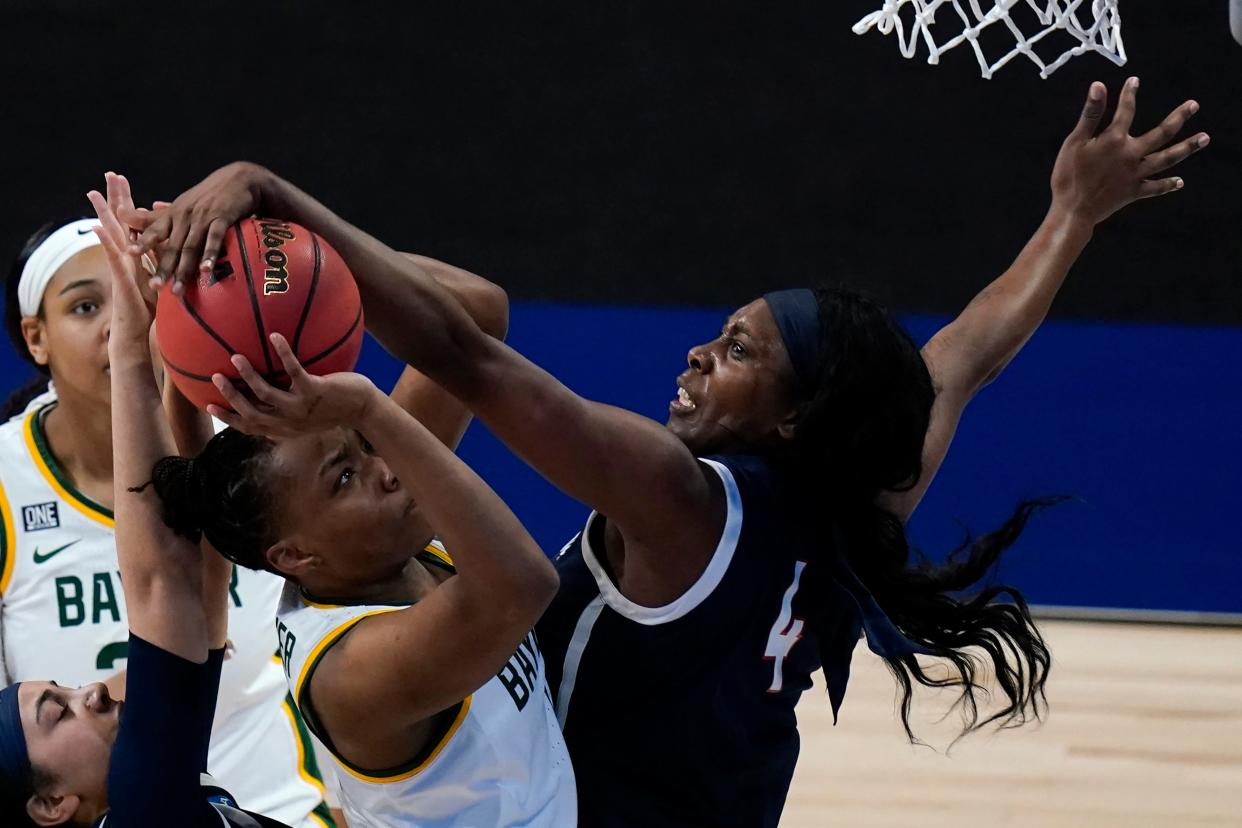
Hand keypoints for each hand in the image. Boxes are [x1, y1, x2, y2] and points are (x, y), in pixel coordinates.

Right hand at [88, 173, 154, 353]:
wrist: (139, 329)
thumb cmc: (152, 305)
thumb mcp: (164, 275)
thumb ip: (166, 259)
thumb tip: (180, 245)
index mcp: (136, 252)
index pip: (132, 221)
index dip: (129, 200)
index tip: (126, 181)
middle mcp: (126, 255)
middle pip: (119, 220)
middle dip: (115, 197)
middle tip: (110, 174)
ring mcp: (120, 264)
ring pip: (110, 233)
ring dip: (102, 212)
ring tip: (93, 192)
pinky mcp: (120, 277)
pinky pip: (111, 255)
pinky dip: (105, 241)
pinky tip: (96, 227)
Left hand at [121, 161, 270, 294]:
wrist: (238, 179)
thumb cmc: (208, 195)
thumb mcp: (180, 204)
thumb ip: (154, 215)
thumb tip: (123, 215)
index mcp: (174, 214)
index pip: (154, 229)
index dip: (142, 241)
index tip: (129, 254)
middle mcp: (185, 216)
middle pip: (172, 246)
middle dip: (163, 268)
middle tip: (155, 287)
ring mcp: (203, 217)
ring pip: (191, 247)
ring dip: (184, 269)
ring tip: (178, 289)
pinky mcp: (222, 218)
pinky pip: (214, 239)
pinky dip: (209, 254)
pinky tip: (205, 270)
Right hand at [207, 333, 380, 437]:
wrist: (363, 409)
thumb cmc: (335, 409)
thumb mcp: (308, 417)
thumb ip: (286, 411)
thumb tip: (265, 396)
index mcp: (285, 429)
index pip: (251, 427)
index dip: (229, 419)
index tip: (209, 405)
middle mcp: (291, 422)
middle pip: (253, 414)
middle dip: (231, 397)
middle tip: (216, 376)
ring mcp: (302, 407)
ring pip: (266, 394)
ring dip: (249, 375)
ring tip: (236, 356)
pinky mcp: (316, 391)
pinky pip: (294, 370)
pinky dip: (283, 353)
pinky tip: (275, 336)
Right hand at [1050, 78, 1207, 225]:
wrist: (1072, 211)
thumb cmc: (1068, 176)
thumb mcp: (1074, 142)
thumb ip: (1090, 114)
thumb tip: (1098, 86)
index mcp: (1115, 140)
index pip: (1126, 110)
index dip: (1129, 94)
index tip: (1134, 81)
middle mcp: (1131, 155)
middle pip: (1162, 133)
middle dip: (1179, 118)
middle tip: (1194, 105)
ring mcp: (1135, 174)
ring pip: (1167, 158)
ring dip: (1187, 147)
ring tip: (1204, 138)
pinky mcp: (1133, 192)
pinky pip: (1155, 188)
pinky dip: (1167, 185)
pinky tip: (1180, 182)